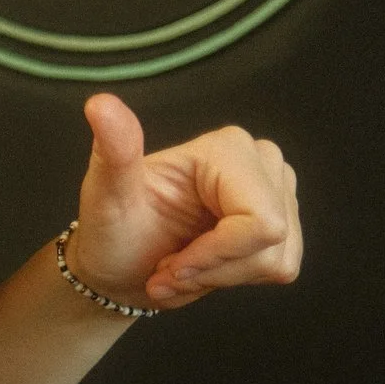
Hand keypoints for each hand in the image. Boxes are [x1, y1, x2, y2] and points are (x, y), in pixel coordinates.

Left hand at [70, 94, 300, 311]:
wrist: (119, 265)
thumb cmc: (112, 231)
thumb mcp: (104, 196)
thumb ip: (112, 152)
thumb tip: (100, 104)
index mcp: (226, 148)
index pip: (259, 221)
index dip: (214, 256)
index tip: (167, 266)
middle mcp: (261, 160)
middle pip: (270, 240)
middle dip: (212, 268)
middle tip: (167, 268)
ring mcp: (278, 191)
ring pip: (276, 259)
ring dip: (218, 277)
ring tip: (179, 268)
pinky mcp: (284, 223)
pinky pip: (280, 267)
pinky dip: (234, 279)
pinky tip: (202, 269)